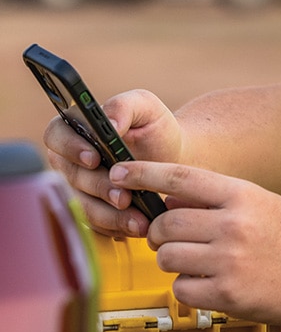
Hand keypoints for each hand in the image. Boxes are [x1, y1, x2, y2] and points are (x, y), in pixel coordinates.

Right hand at [43, 89, 182, 235]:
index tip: (94, 158)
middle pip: (71, 176)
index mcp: (76, 127)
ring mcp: (79, 187)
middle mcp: (70, 159)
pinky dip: (116, 225)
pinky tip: (136, 224)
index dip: (71, 148)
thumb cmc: (155, 127)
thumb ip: (124, 106)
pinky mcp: (91, 208)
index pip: (57, 135)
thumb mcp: (145, 107)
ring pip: (82, 205)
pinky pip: (95, 223)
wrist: (173, 157)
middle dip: (99, 188)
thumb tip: (108, 122)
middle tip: (124, 196)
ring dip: (108, 214)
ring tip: (136, 218)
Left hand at [110, 160, 280, 328]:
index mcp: (243, 196)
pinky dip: (188, 288)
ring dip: (172, 260)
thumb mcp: (262, 204)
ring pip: (167, 257)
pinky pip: (180, 288)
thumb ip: (218, 200)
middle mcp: (234, 225)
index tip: (120, 172)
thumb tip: (169, 201)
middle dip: (158, 232)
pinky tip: (210, 282)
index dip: (144, 172)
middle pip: (165, 222)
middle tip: (167, 238)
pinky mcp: (226, 295)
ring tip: (197, 262)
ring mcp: (229, 261)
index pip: (180, 178)